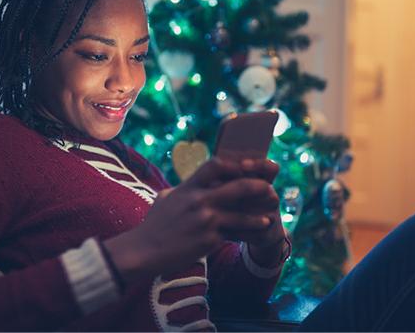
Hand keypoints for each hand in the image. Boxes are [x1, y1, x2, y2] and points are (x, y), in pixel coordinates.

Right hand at [103, 158, 274, 284]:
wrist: (144, 250)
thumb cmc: (154, 224)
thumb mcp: (167, 198)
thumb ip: (185, 189)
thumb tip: (196, 183)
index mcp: (190, 186)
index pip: (216, 165)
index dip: (235, 164)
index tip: (246, 167)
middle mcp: (200, 200)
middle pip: (238, 187)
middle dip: (258, 186)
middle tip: (270, 187)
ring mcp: (206, 220)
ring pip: (242, 214)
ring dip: (259, 214)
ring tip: (270, 214)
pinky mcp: (209, 239)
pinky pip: (236, 234)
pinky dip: (250, 232)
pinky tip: (260, 230)